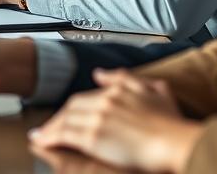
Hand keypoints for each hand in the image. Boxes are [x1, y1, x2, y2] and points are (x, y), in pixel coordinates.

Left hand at [29, 68, 202, 172]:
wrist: (176, 142)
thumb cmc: (172, 124)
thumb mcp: (156, 91)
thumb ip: (127, 79)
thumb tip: (101, 73)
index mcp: (118, 90)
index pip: (87, 97)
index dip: (73, 108)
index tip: (65, 116)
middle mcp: (105, 100)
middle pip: (72, 106)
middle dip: (58, 117)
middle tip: (48, 128)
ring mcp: (98, 117)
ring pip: (65, 120)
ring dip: (50, 128)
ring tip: (40, 137)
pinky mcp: (94, 136)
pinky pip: (65, 135)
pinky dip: (50, 137)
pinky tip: (42, 142)